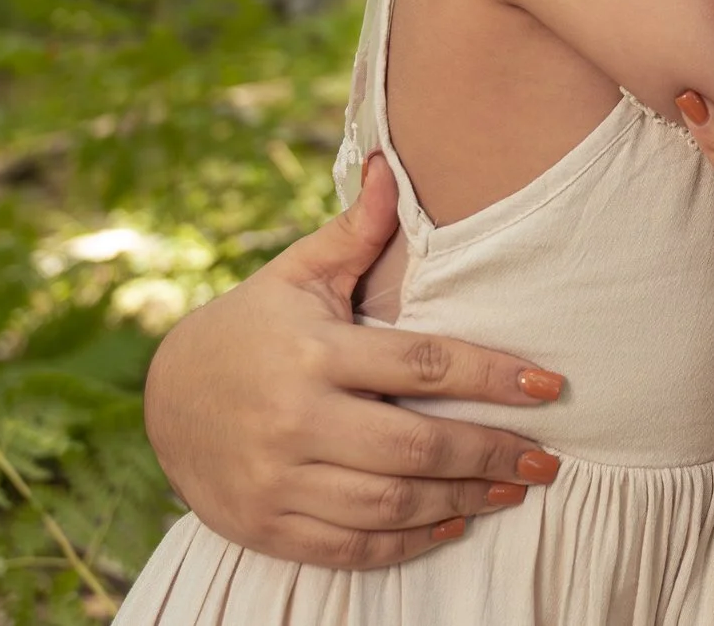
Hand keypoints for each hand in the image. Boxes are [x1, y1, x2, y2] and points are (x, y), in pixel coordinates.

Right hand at [143, 153, 566, 566]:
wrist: (164, 401)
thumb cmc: (252, 328)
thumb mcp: (296, 275)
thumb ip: (354, 232)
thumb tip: (391, 166)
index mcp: (312, 350)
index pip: (421, 364)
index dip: (492, 375)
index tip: (549, 385)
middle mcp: (295, 418)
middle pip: (415, 444)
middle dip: (491, 452)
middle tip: (547, 458)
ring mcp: (279, 478)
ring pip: (390, 504)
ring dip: (462, 500)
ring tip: (513, 490)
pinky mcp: (268, 524)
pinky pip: (351, 547)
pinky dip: (409, 542)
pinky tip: (453, 522)